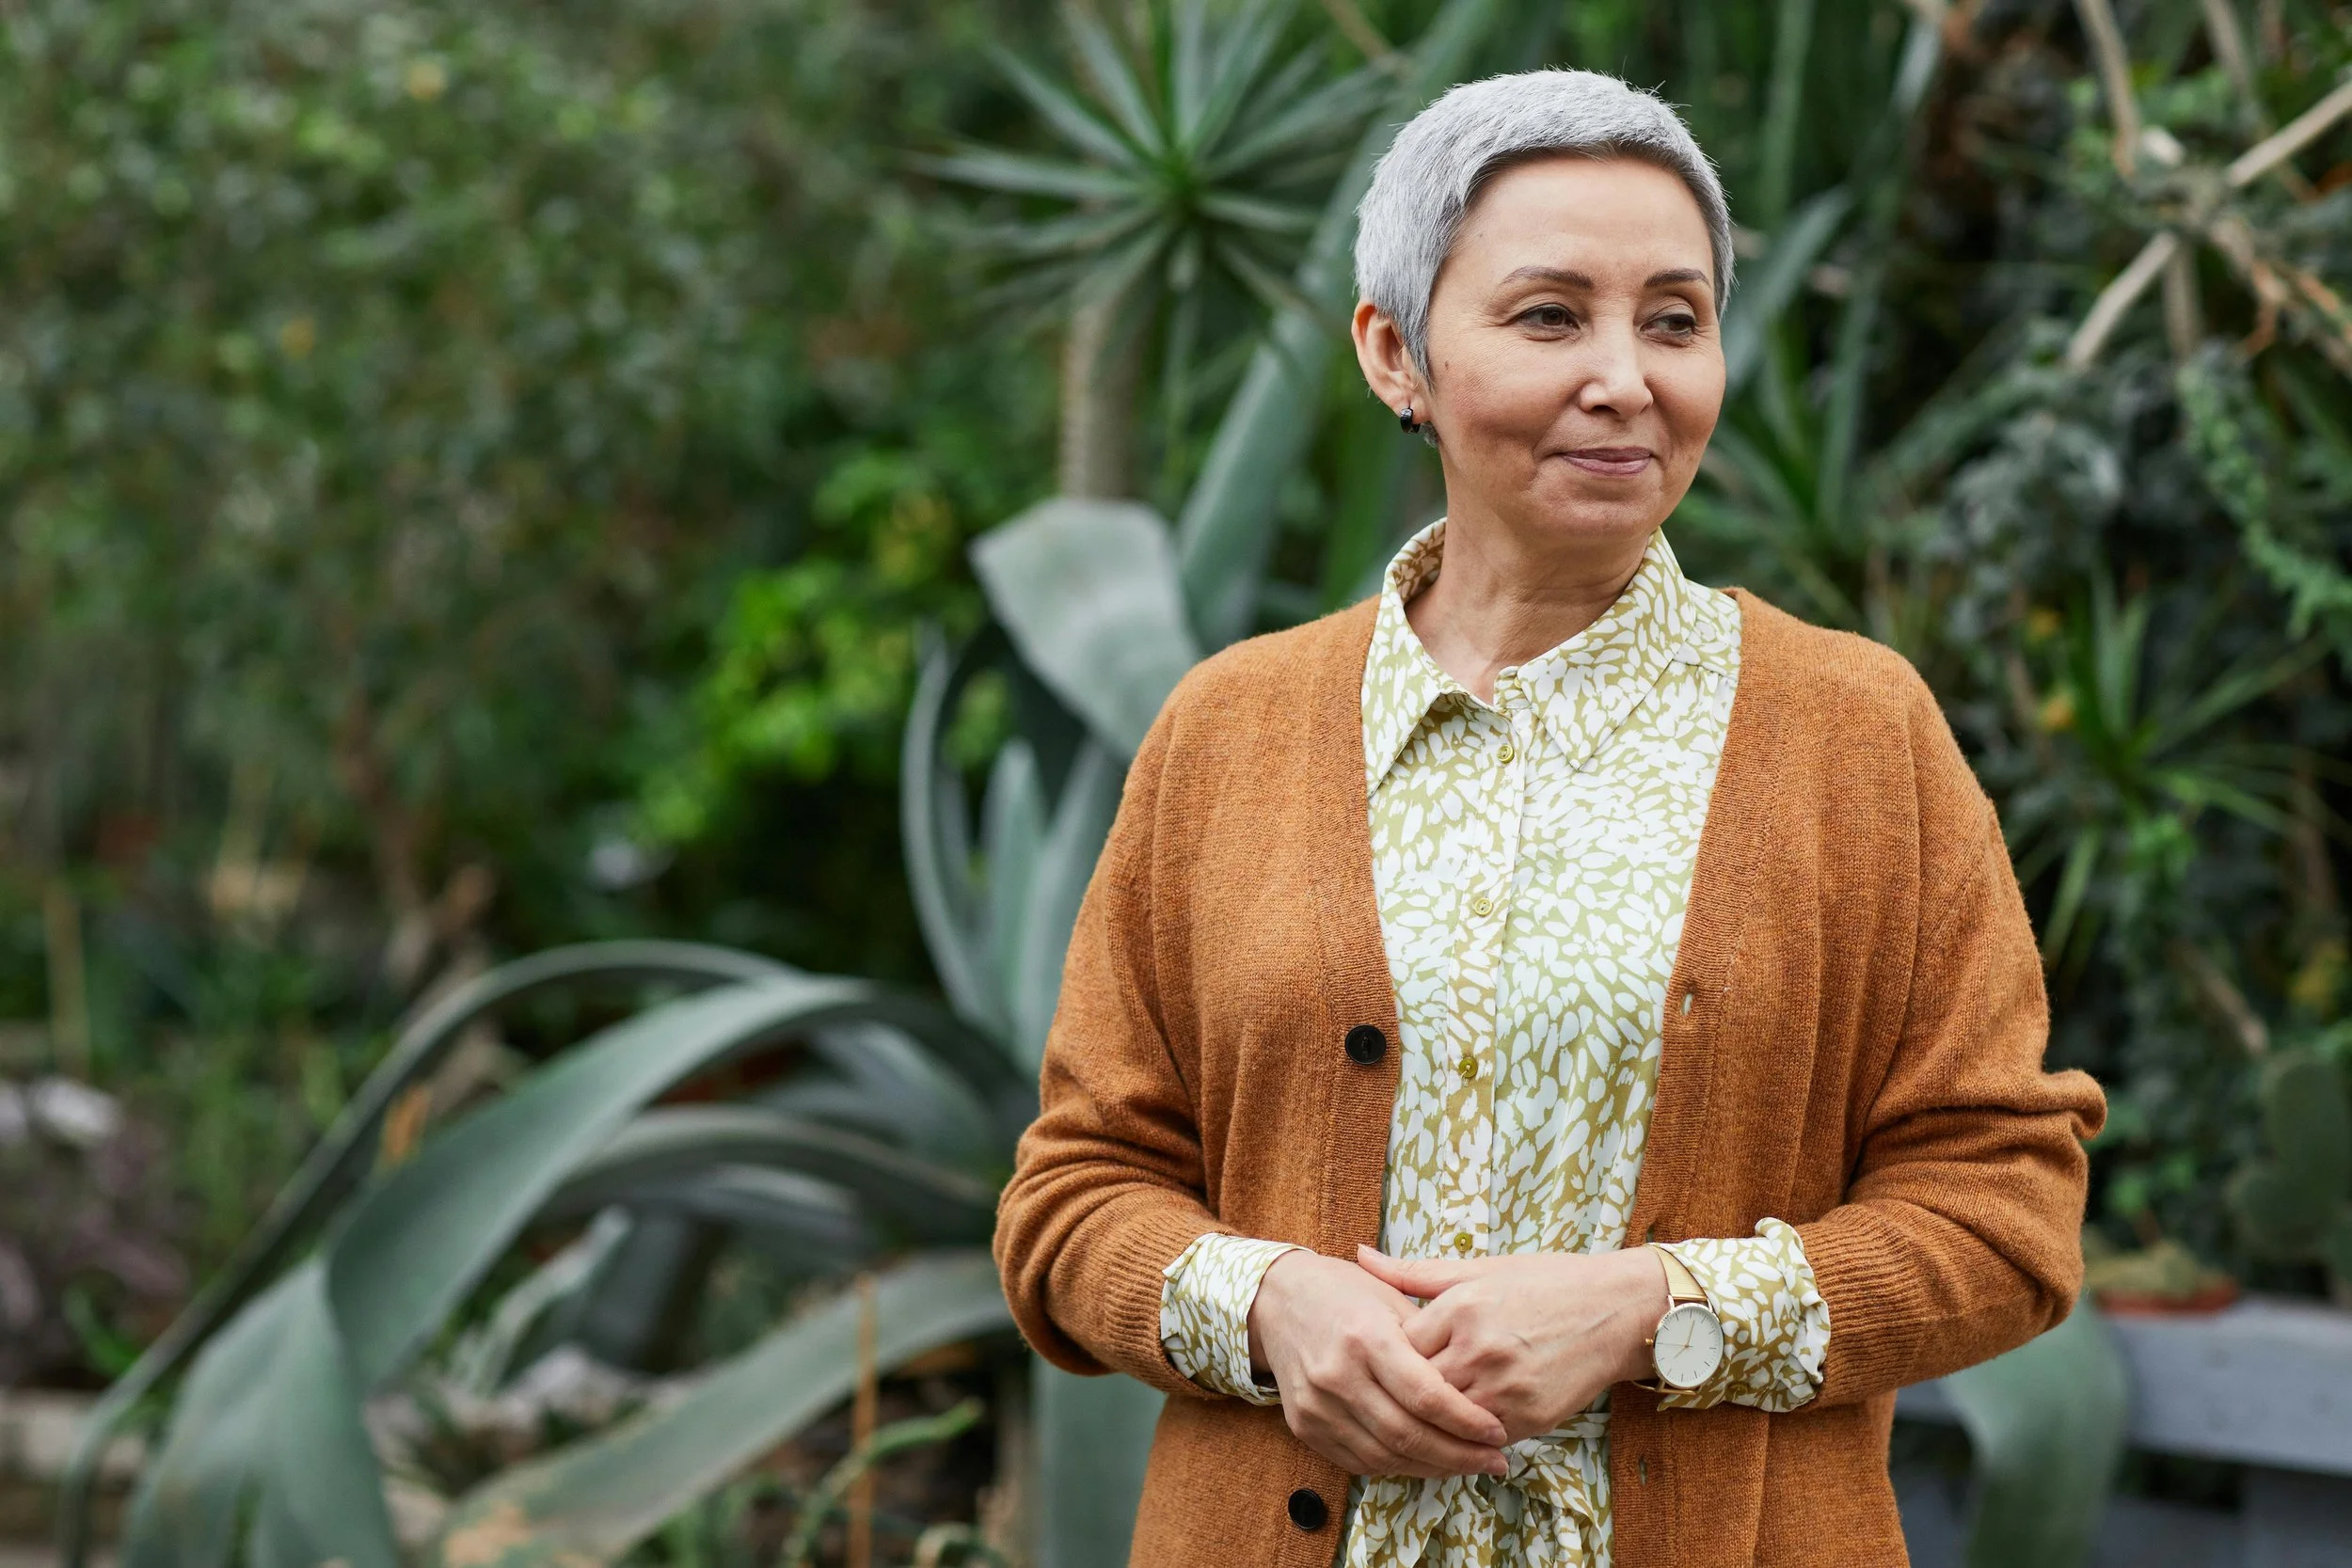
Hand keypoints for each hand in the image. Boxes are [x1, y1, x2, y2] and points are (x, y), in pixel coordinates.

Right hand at [1247, 1250, 1510, 1478]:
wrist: (1277, 1300)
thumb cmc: (1344, 1293)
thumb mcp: (1391, 1298)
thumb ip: (1432, 1340)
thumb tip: (1481, 1382)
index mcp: (1366, 1337)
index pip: (1425, 1395)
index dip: (1466, 1421)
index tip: (1496, 1432)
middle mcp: (1337, 1375)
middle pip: (1408, 1434)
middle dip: (1459, 1455)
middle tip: (1494, 1460)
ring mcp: (1316, 1406)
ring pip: (1385, 1457)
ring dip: (1433, 1468)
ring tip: (1468, 1465)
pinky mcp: (1305, 1427)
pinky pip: (1360, 1461)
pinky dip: (1398, 1466)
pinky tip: (1426, 1461)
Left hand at [1356, 1244, 1668, 1442]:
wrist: (1616, 1310)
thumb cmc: (1546, 1283)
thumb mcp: (1480, 1269)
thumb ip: (1414, 1271)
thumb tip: (1361, 1255)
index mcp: (1460, 1307)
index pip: (1398, 1347)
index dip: (1388, 1357)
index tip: (1385, 1359)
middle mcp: (1479, 1349)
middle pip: (1417, 1388)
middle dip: (1402, 1394)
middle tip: (1386, 1398)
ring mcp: (1505, 1388)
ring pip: (1444, 1421)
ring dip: (1431, 1422)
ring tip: (1414, 1420)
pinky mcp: (1529, 1418)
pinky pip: (1479, 1439)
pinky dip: (1464, 1438)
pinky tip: (1454, 1432)